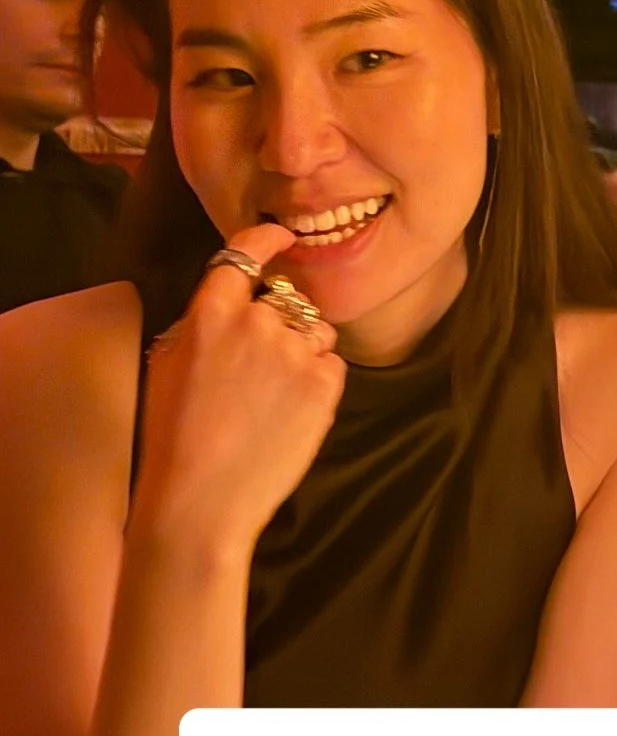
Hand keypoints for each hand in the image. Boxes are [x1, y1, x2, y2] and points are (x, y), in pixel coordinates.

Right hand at [133, 223, 345, 553]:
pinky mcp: (325, 382)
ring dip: (302, 349)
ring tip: (275, 395)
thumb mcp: (165, 364)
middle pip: (283, 300)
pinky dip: (318, 380)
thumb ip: (200, 322)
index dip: (267, 238)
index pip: (245, 252)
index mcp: (210, 310)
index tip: (281, 234)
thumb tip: (229, 302)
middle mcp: (257, 320)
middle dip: (277, 323)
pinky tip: (290, 412)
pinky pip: (331, 362)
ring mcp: (295, 350)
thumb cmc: (173, 438)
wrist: (202, 501)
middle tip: (258, 370)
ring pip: (314, 329)